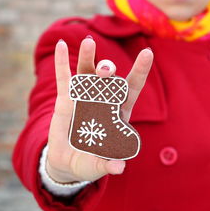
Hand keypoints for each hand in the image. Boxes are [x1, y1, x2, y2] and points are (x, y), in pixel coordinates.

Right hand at [45, 37, 152, 182]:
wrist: (68, 162)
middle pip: (108, 81)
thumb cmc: (89, 163)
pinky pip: (64, 78)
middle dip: (108, 72)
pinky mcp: (65, 101)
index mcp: (117, 115)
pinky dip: (62, 62)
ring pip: (87, 74)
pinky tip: (61, 46)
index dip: (139, 72)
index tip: (148, 53)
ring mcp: (84, 99)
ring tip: (89, 42)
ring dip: (88, 58)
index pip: (131, 90)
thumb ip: (107, 165)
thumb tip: (119, 168)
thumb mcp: (98, 166)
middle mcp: (102, 102)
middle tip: (106, 71)